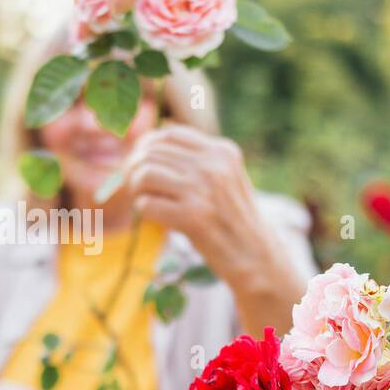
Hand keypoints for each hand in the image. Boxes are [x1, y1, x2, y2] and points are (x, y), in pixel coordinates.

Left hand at [121, 123, 304, 332]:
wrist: (254, 255)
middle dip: (135, 170)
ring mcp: (203, 190)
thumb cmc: (232, 217)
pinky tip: (156, 218)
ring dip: (137, 190)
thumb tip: (149, 141)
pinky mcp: (193, 217)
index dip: (147, 148)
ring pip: (145, 174)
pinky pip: (146, 204)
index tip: (142, 165)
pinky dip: (144, 211)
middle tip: (137, 188)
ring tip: (146, 201)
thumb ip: (196, 158)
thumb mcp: (225, 176)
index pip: (168, 134)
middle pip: (151, 152)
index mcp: (222, 151)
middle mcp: (213, 165)